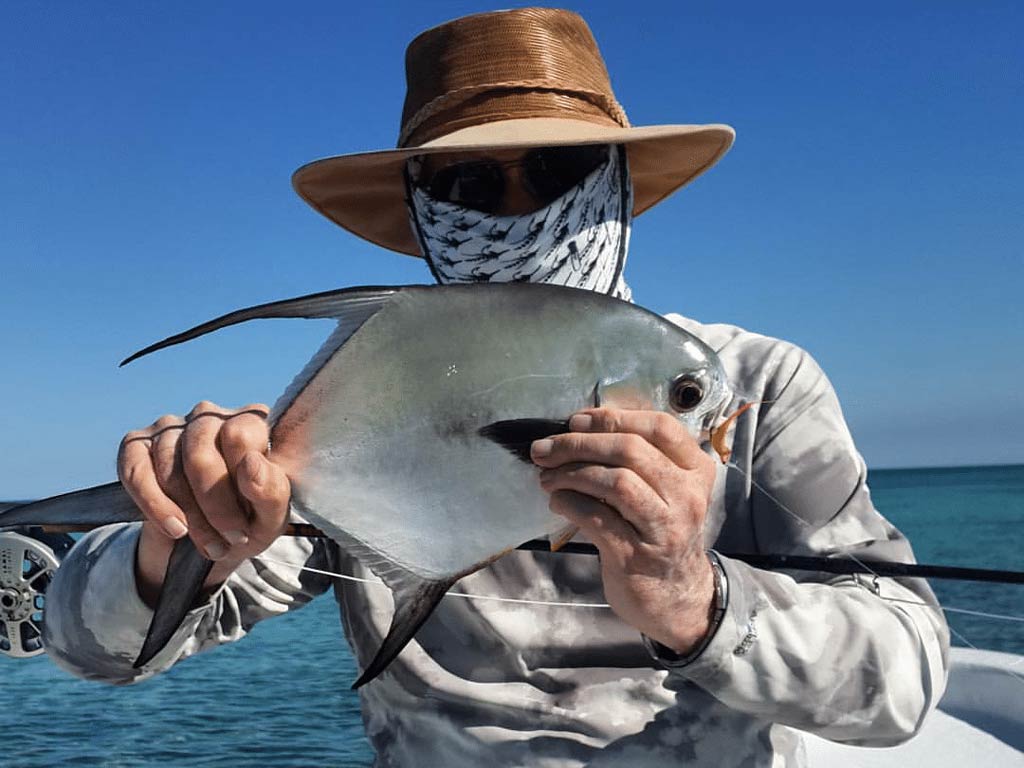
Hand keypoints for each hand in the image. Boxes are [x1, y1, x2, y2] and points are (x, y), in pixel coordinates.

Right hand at [118, 401, 290, 606]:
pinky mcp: (136, 444)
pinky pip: (136, 471)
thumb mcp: (271, 515)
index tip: (250, 520)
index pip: (239, 434)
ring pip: (170, 469)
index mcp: (250, 420)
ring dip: (190, 516)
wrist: (211, 540)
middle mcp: (210, 415)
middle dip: (215, 505)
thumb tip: (250, 463)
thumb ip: (271, 489)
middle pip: (200, 452)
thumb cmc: (250, 520)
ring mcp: (170, 426)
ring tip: (212, 545)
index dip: (242, 481)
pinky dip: (154, 506)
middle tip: (231, 538)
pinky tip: (175, 530)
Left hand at [531, 408, 717, 652]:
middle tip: (544, 449)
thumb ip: (639, 460)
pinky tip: (557, 501)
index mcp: (695, 471)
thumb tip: (579, 430)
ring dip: (571, 473)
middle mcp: (686, 497)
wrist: (677, 597)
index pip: (660, 427)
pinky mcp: (636, 556)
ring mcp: (664, 528)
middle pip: (630, 450)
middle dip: (579, 444)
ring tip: (547, 477)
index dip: (612, 418)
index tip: (576, 420)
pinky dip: (570, 503)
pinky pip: (597, 518)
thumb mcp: (666, 491)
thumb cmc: (661, 532)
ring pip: (616, 482)